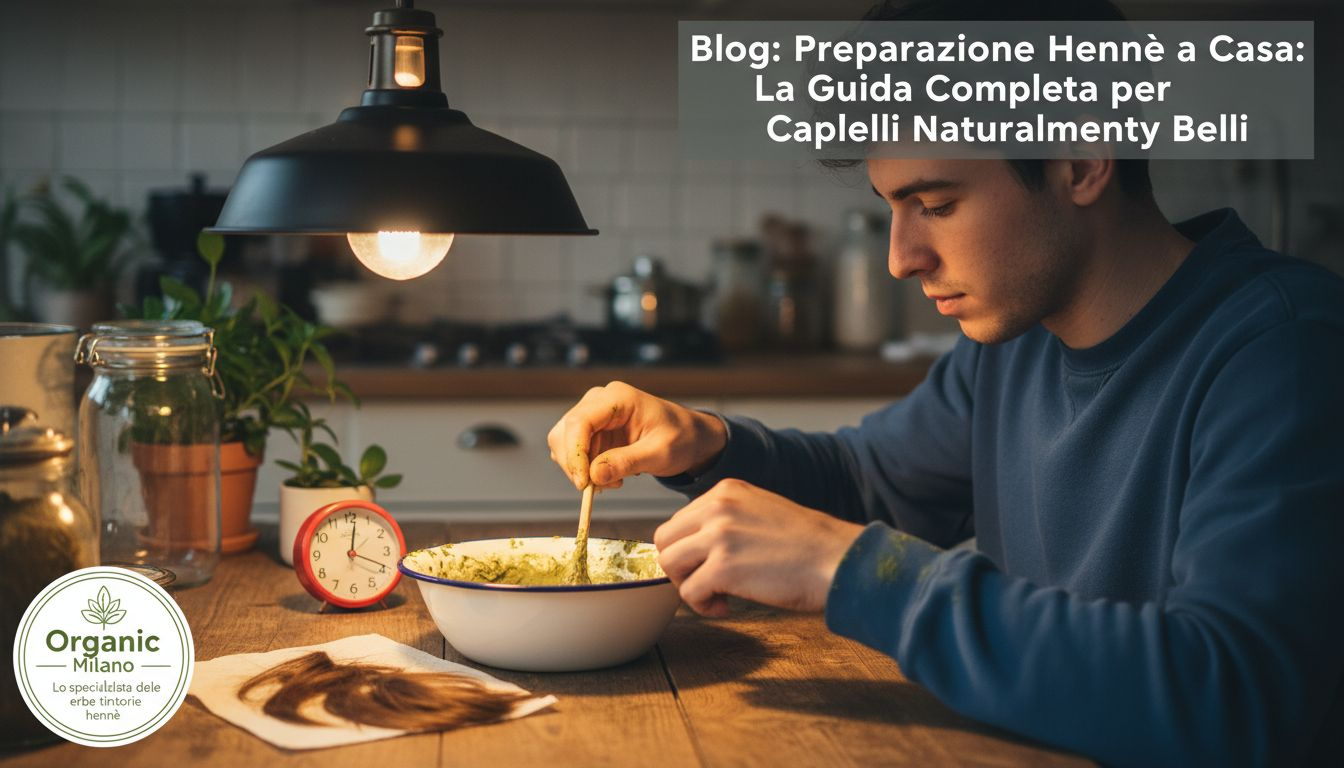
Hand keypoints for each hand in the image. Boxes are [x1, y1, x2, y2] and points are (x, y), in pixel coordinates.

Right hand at [547, 381, 726, 490]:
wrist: (689, 437)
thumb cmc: (681, 438)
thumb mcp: (660, 453)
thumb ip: (627, 462)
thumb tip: (594, 476)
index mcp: (618, 398)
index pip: (579, 422)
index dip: (575, 454)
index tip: (583, 483)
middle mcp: (599, 401)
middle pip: (565, 433)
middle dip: (575, 465)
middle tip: (598, 487)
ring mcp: (593, 414)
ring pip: (564, 444)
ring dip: (580, 469)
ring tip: (613, 481)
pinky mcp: (592, 430)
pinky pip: (574, 452)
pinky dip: (585, 469)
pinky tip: (610, 476)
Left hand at [653, 478, 863, 616]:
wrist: (837, 559)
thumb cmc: (806, 545)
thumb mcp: (760, 511)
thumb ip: (726, 520)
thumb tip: (695, 547)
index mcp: (725, 491)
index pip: (679, 521)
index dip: (688, 550)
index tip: (708, 566)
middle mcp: (717, 507)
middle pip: (665, 540)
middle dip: (679, 567)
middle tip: (704, 583)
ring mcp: (719, 535)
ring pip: (669, 564)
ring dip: (687, 586)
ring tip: (716, 596)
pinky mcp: (724, 568)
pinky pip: (689, 592)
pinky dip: (702, 606)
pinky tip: (727, 606)